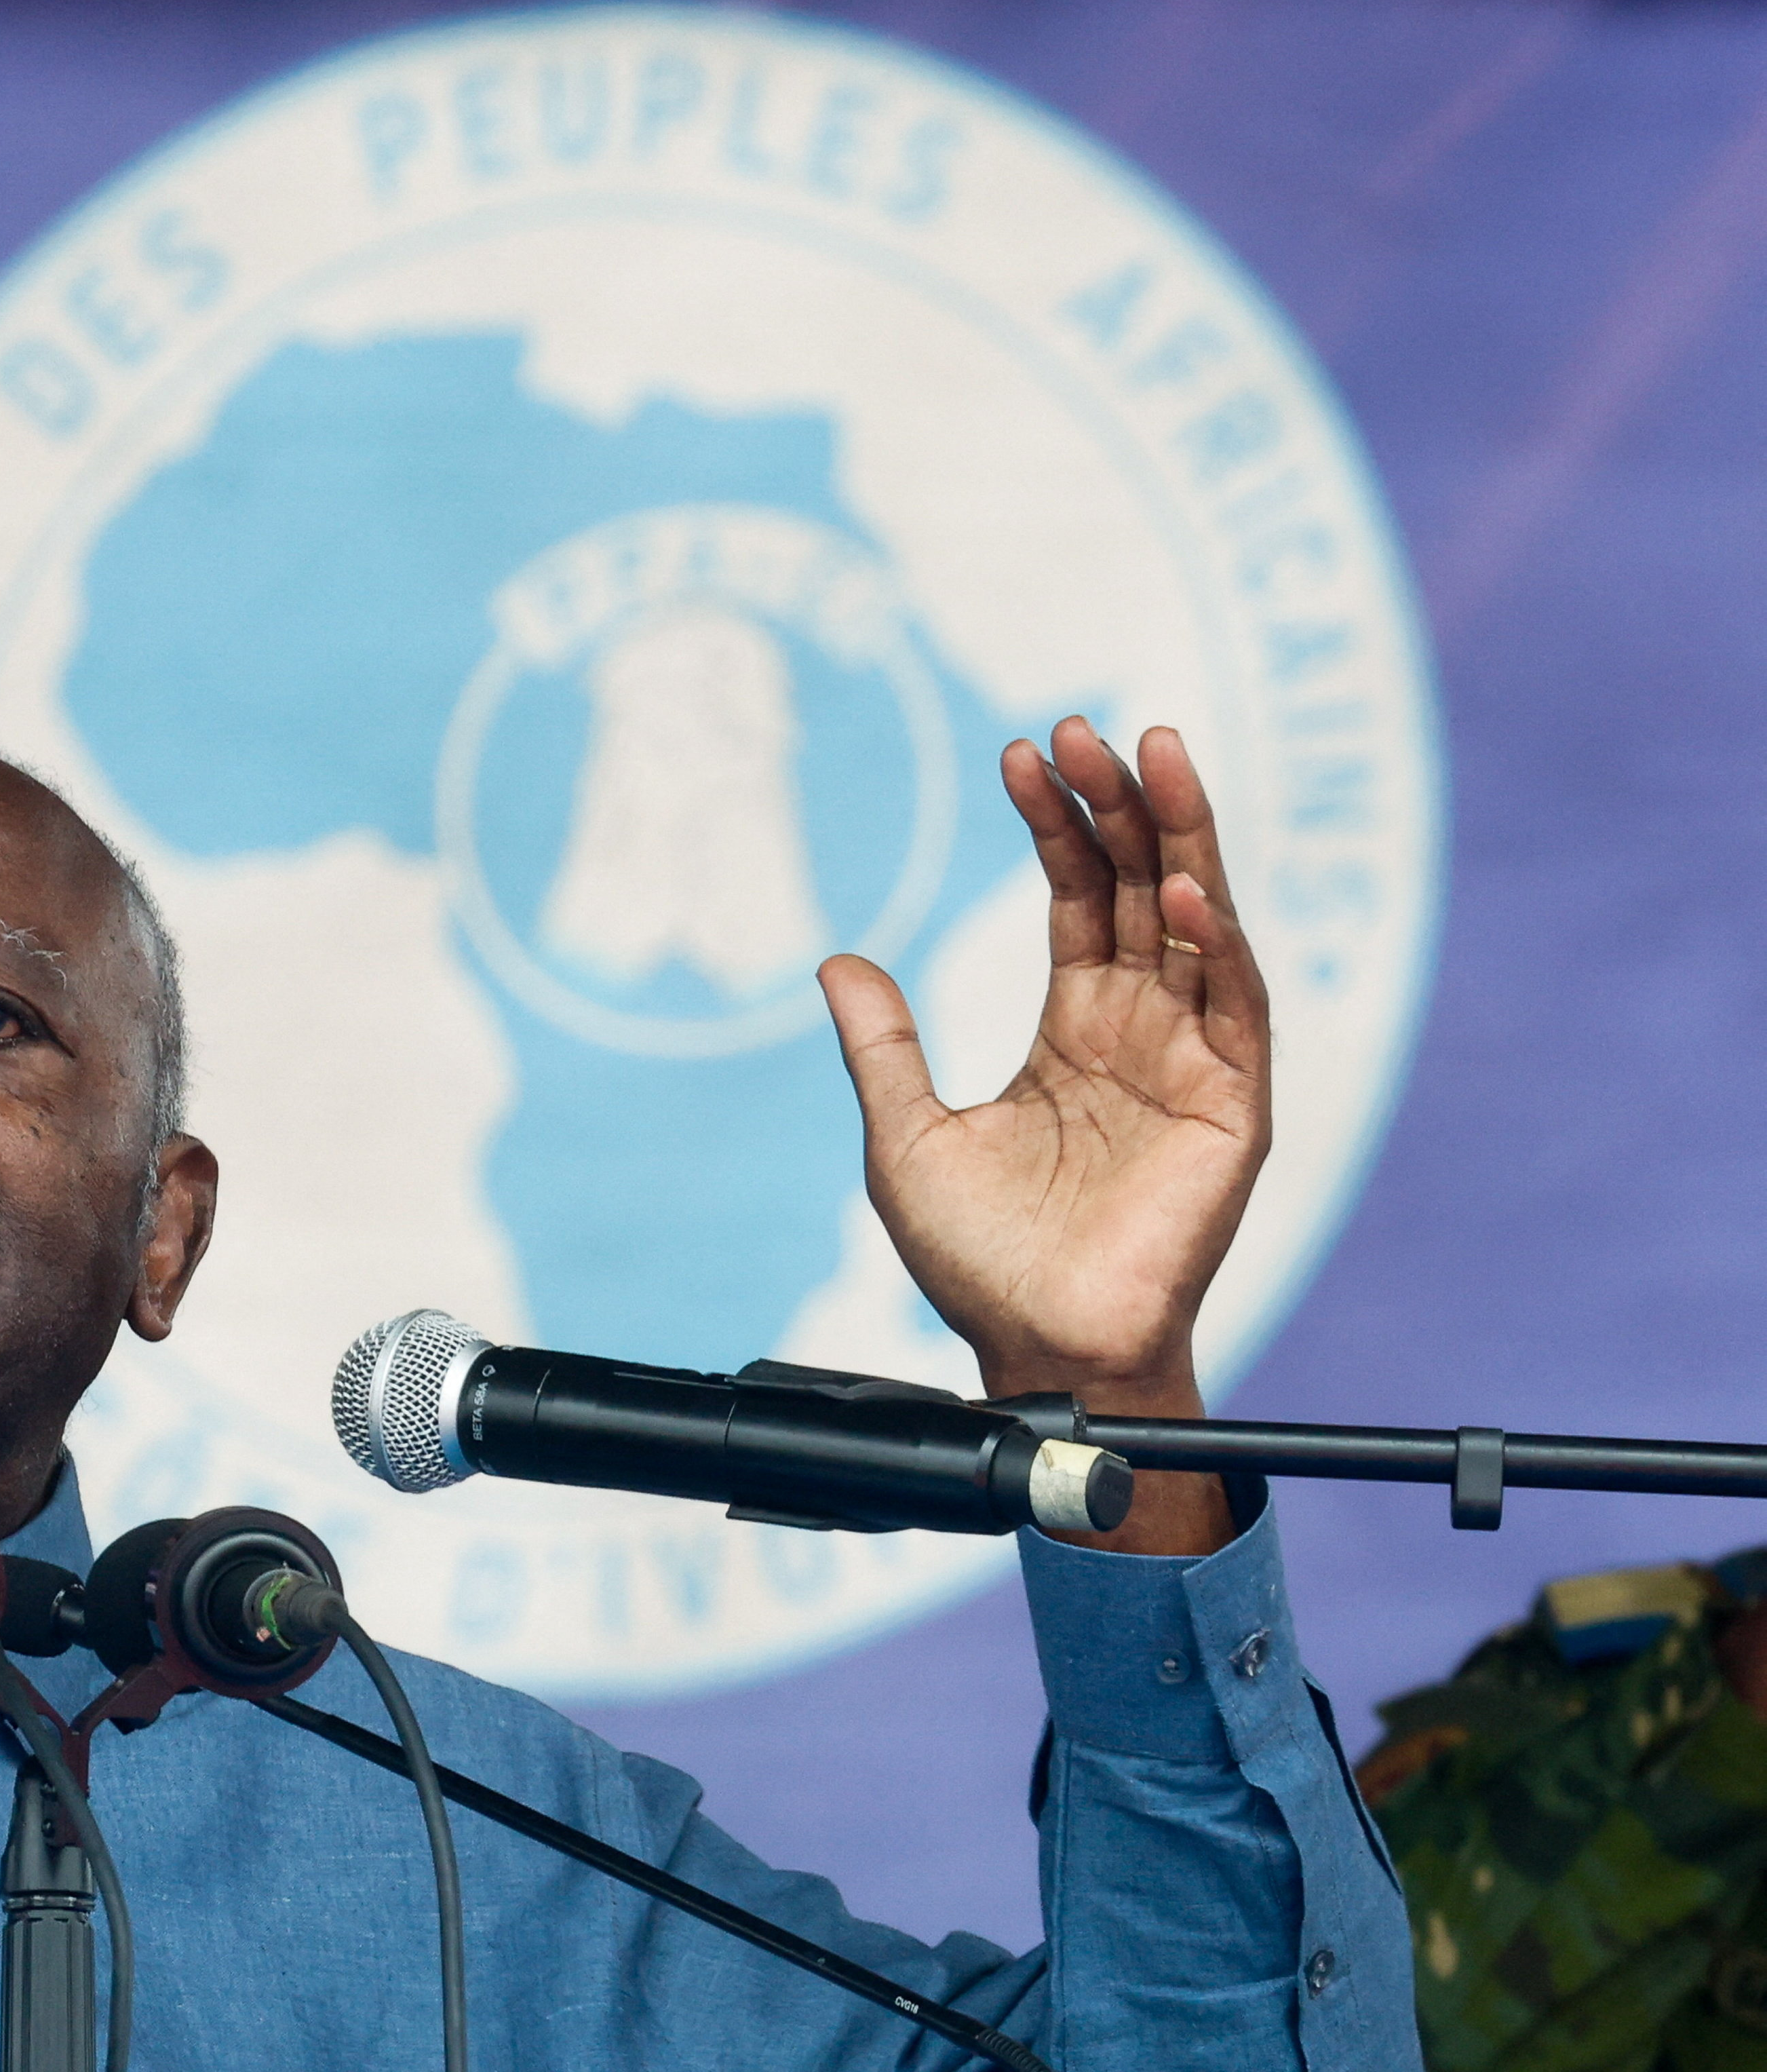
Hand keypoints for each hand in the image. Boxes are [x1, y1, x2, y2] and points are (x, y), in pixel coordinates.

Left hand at [820, 719, 1269, 1550]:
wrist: (1032, 1345)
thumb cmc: (978, 1259)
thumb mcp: (904, 1132)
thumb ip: (881, 1043)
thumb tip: (836, 958)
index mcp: (1077, 1030)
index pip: (1079, 897)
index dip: (1058, 824)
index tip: (1025, 754)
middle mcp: (1143, 1031)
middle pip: (1144, 888)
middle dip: (1122, 804)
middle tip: (1089, 726)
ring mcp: (1194, 1064)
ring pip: (1202, 923)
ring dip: (1183, 838)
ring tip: (1157, 754)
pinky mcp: (1232, 1109)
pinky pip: (1235, 1009)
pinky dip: (1218, 944)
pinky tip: (1185, 889)